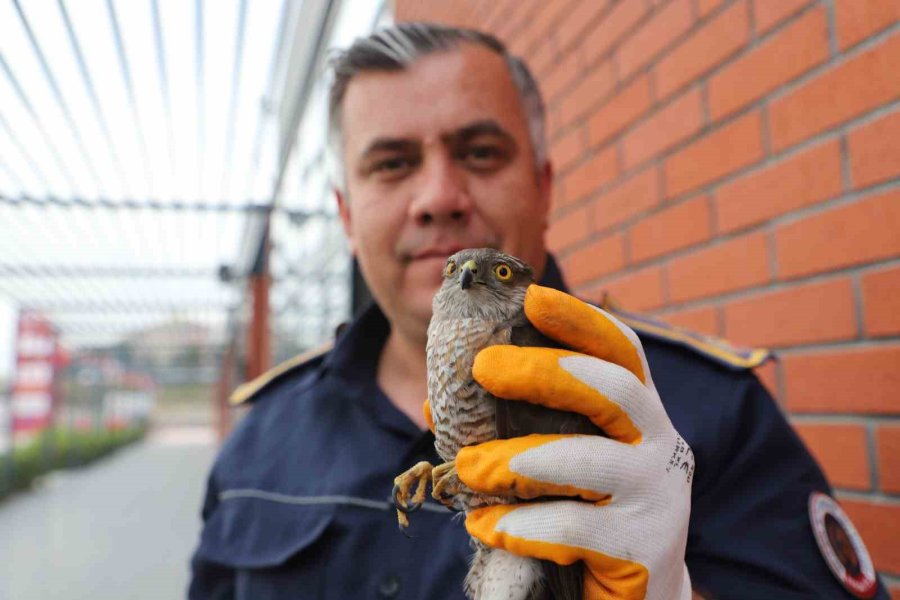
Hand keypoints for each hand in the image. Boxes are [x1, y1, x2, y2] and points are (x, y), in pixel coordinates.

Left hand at [457, 285, 693, 599]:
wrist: (639, 597)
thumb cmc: (588, 514)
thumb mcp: (558, 463)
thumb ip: (511, 429)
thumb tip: (435, 403)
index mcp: (637, 414)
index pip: (622, 351)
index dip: (581, 320)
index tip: (533, 298)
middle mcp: (661, 444)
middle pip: (614, 389)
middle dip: (546, 372)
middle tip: (484, 367)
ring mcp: (660, 496)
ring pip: (593, 461)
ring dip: (521, 460)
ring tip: (468, 469)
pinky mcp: (646, 549)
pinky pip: (578, 530)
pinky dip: (524, 526)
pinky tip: (485, 527)